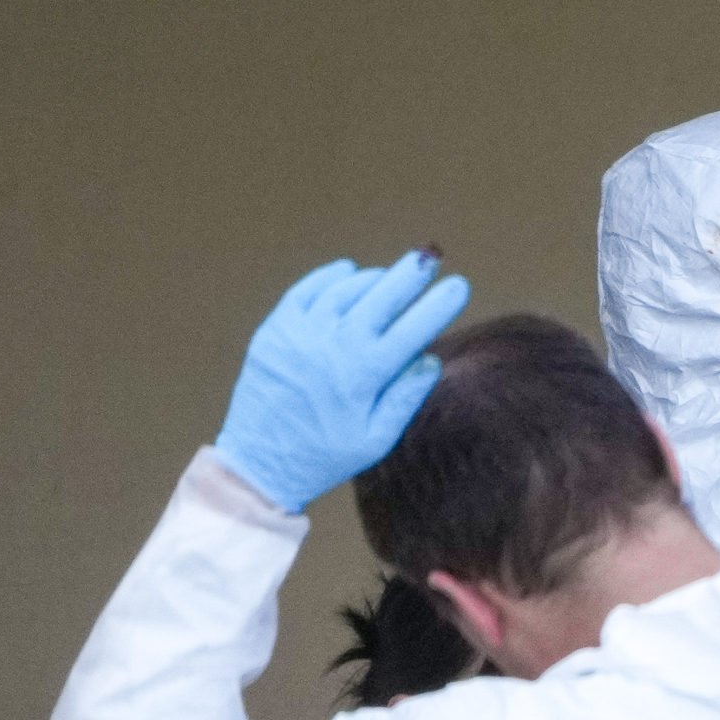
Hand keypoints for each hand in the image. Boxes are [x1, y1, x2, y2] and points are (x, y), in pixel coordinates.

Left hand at [212, 251, 470, 510]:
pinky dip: (330, 278)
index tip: (459, 286)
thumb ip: (405, 398)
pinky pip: (306, 291)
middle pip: (380, 298)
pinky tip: (348, 272)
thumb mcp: (376, 440)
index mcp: (363, 375)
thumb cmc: (325, 456)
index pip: (412, 330)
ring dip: (373, 279)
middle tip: (430, 258)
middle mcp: (332, 346)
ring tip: (393, 275)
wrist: (260, 461)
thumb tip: (429, 359)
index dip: (438, 305)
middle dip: (409, 276)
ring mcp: (300, 334)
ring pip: (345, 290)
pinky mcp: (275, 330)